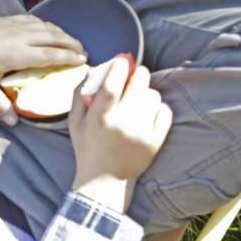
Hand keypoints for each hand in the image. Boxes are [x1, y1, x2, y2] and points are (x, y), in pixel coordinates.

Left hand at [0, 15, 86, 125]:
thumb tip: (14, 122)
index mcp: (18, 54)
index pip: (51, 54)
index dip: (69, 57)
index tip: (83, 60)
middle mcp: (21, 37)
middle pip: (55, 37)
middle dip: (72, 43)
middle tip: (84, 51)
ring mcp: (14, 26)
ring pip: (46, 26)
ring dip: (62, 33)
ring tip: (71, 41)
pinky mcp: (7, 19)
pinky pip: (34, 20)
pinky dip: (47, 25)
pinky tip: (48, 29)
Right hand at [69, 57, 171, 211]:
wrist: (105, 180)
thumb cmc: (88, 147)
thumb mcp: (75, 121)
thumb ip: (81, 93)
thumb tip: (96, 68)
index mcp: (100, 117)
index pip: (112, 83)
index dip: (119, 66)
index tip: (122, 60)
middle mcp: (122, 123)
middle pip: (139, 83)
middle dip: (137, 74)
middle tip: (134, 75)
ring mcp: (141, 132)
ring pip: (153, 95)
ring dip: (146, 93)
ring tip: (137, 100)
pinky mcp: (156, 140)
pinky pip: (165, 111)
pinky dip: (158, 108)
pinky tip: (147, 113)